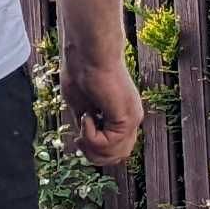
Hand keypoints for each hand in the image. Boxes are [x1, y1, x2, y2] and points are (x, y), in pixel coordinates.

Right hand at [61, 46, 143, 166]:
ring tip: (83, 123)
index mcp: (122, 113)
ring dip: (92, 146)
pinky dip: (91, 135)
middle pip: (118, 156)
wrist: (88, 52)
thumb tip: (84, 143)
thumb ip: (87, 124)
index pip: (116, 149)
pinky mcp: (126, 117)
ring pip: (116, 154)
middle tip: (78, 139)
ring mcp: (132, 118)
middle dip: (94, 154)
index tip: (77, 138)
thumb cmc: (81, 70)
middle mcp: (132, 117)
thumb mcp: (81, 105)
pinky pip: (108, 143)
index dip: (95, 151)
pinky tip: (87, 116)